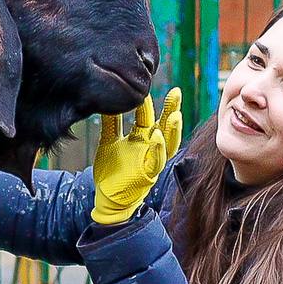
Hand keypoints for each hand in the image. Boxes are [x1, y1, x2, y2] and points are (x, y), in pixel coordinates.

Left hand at [91, 88, 182, 224]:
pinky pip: (156, 161)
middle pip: (165, 126)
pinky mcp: (148, 174)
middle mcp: (149, 147)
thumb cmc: (111, 170)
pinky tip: (157, 137)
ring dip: (171, 130)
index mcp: (141, 138)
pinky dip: (158, 149)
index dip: (151, 103)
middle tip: (176, 93)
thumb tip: (106, 102)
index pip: (149, 116)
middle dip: (172, 110)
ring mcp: (151, 160)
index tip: (150, 86)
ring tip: (174, 116)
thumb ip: (111, 124)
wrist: (107, 197)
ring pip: (167, 143)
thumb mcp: (109, 142)